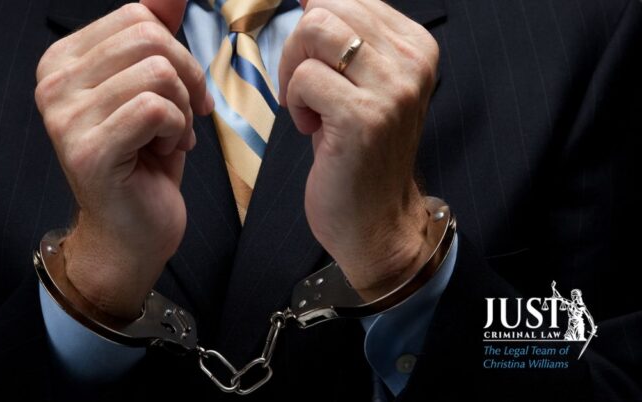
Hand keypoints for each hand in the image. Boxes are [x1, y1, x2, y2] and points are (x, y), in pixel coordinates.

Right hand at [34, 0, 212, 318]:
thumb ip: (156, 36)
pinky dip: (179, 130)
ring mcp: (65, 117)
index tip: (183, 93)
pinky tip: (169, 152)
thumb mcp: (153, 89)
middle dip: (187, 77)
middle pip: (148, 38)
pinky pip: (156, 109)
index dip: (177, 52)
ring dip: (183, 109)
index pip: (136, 17)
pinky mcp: (88, 150)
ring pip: (157, 73)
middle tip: (186, 116)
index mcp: (63, 61)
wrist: (131, 232)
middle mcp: (53, 83)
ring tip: (173, 137)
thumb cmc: (144, 162)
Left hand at [279, 0, 439, 298]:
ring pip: (314, 31)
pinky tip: (312, 130)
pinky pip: (303, 78)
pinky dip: (295, 104)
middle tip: (305, 88)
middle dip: (298, 47)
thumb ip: (347, 39)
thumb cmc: (362, 152)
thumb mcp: (364, 85)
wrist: (377, 219)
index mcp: (417, 46)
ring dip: (294, 71)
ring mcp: (392, 89)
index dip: (315, 31)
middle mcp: (412, 61)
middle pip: (327, 8)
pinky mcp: (364, 117)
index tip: (319, 70)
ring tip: (308, 106)